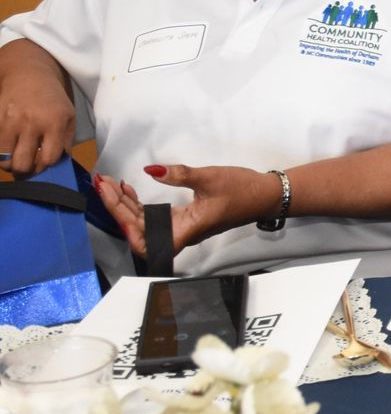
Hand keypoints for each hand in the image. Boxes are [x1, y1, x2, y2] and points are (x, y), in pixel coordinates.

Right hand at [0, 62, 75, 176]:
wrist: (28, 75)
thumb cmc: (52, 101)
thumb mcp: (68, 118)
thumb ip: (64, 142)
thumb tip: (57, 168)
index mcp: (55, 122)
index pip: (48, 159)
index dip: (45, 167)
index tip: (42, 166)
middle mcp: (32, 123)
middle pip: (23, 164)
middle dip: (24, 171)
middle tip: (26, 168)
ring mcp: (11, 121)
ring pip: (4, 160)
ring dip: (9, 164)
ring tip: (15, 159)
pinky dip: (0, 153)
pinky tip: (7, 148)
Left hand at [95, 164, 279, 257]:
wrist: (265, 195)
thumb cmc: (241, 190)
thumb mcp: (210, 178)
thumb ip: (179, 174)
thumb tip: (151, 170)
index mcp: (186, 228)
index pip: (148, 243)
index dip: (127, 230)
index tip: (115, 204)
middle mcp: (181, 231)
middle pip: (139, 229)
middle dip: (117, 207)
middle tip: (102, 183)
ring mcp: (182, 224)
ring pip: (144, 222)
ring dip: (125, 204)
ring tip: (109, 183)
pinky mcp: (185, 217)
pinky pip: (154, 215)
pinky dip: (138, 203)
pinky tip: (130, 189)